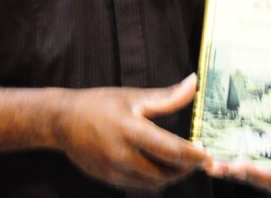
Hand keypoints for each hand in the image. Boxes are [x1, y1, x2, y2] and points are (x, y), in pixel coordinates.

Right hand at [51, 74, 212, 190]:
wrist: (62, 121)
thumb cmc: (99, 103)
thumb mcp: (133, 96)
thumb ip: (167, 96)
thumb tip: (193, 83)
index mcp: (130, 129)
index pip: (171, 150)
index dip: (193, 156)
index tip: (208, 156)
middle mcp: (122, 154)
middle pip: (165, 172)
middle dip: (185, 169)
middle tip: (196, 159)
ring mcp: (114, 170)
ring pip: (153, 184)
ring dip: (170, 176)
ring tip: (179, 163)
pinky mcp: (108, 179)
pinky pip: (138, 186)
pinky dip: (152, 180)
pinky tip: (157, 166)